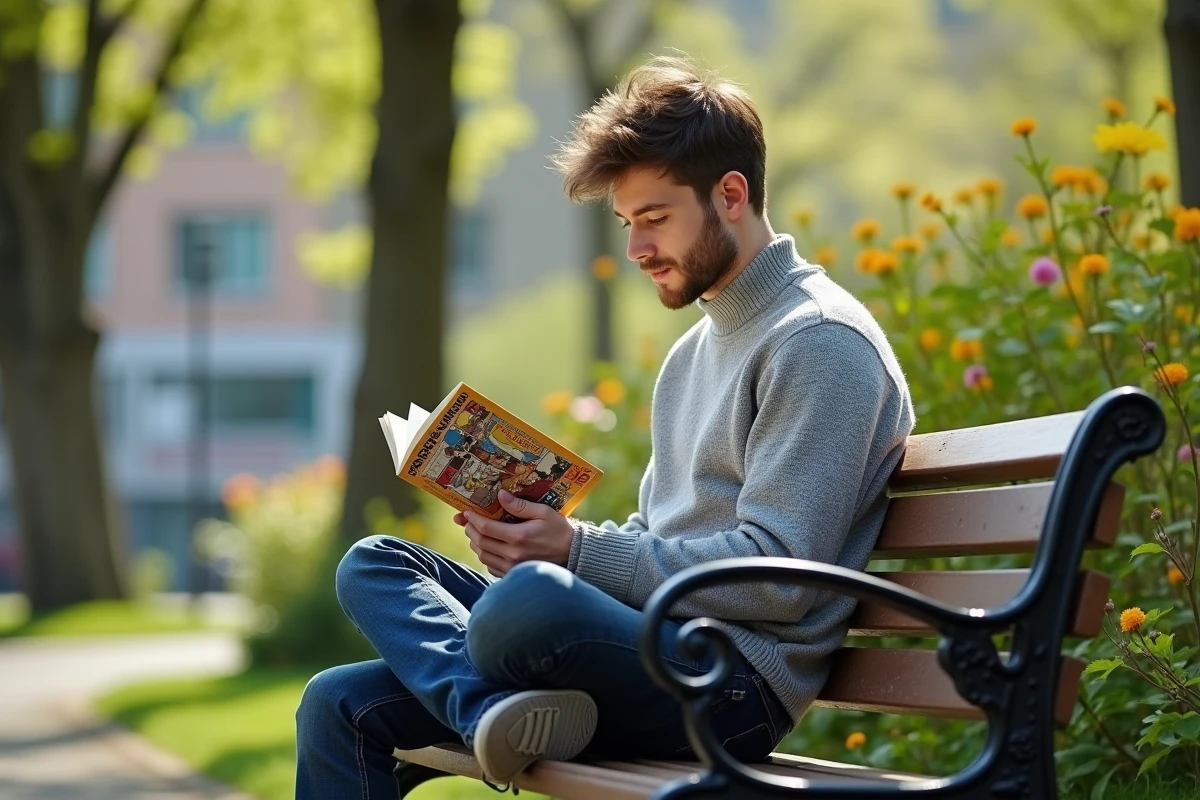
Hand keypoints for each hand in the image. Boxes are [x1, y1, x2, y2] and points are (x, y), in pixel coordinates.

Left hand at [453, 490, 573, 577]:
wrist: (573, 554)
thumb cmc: (559, 530)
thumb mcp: (543, 512)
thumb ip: (520, 505)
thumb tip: (500, 495)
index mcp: (519, 537)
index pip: (486, 528)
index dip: (472, 519)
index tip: (466, 512)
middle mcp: (513, 554)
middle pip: (480, 542)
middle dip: (470, 530)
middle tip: (468, 521)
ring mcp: (513, 567)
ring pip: (483, 556)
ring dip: (475, 543)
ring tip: (475, 532)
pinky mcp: (513, 574)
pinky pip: (490, 566)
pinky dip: (485, 555)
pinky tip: (488, 546)